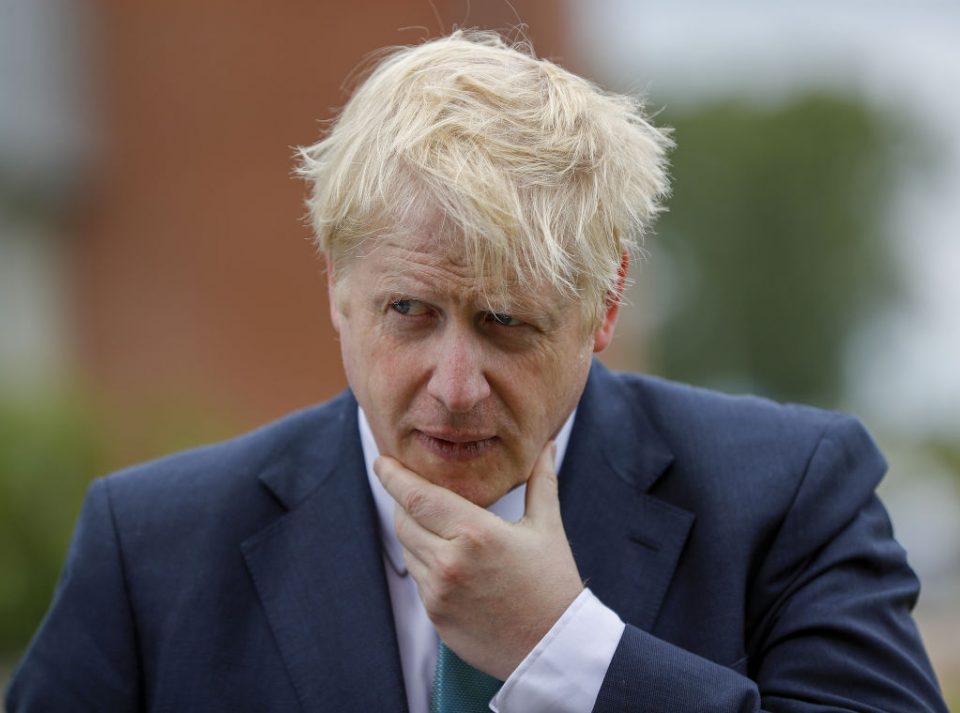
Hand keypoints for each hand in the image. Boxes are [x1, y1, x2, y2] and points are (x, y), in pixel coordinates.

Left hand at [374, 443, 583, 679]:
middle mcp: (450, 562)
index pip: (417, 496)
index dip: (393, 476)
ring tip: (441, 527)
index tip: (382, 461)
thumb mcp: (547, 527)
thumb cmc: (553, 584)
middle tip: (412, 489)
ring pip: (409, 550)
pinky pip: (419, 580)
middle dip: (404, 502)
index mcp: (475, 533)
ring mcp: (439, 592)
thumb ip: (540, 481)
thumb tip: (547, 446)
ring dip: (417, 534)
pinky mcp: (436, 617)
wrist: (554, 648)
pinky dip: (427, 564)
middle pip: (404, 521)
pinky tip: (452, 562)